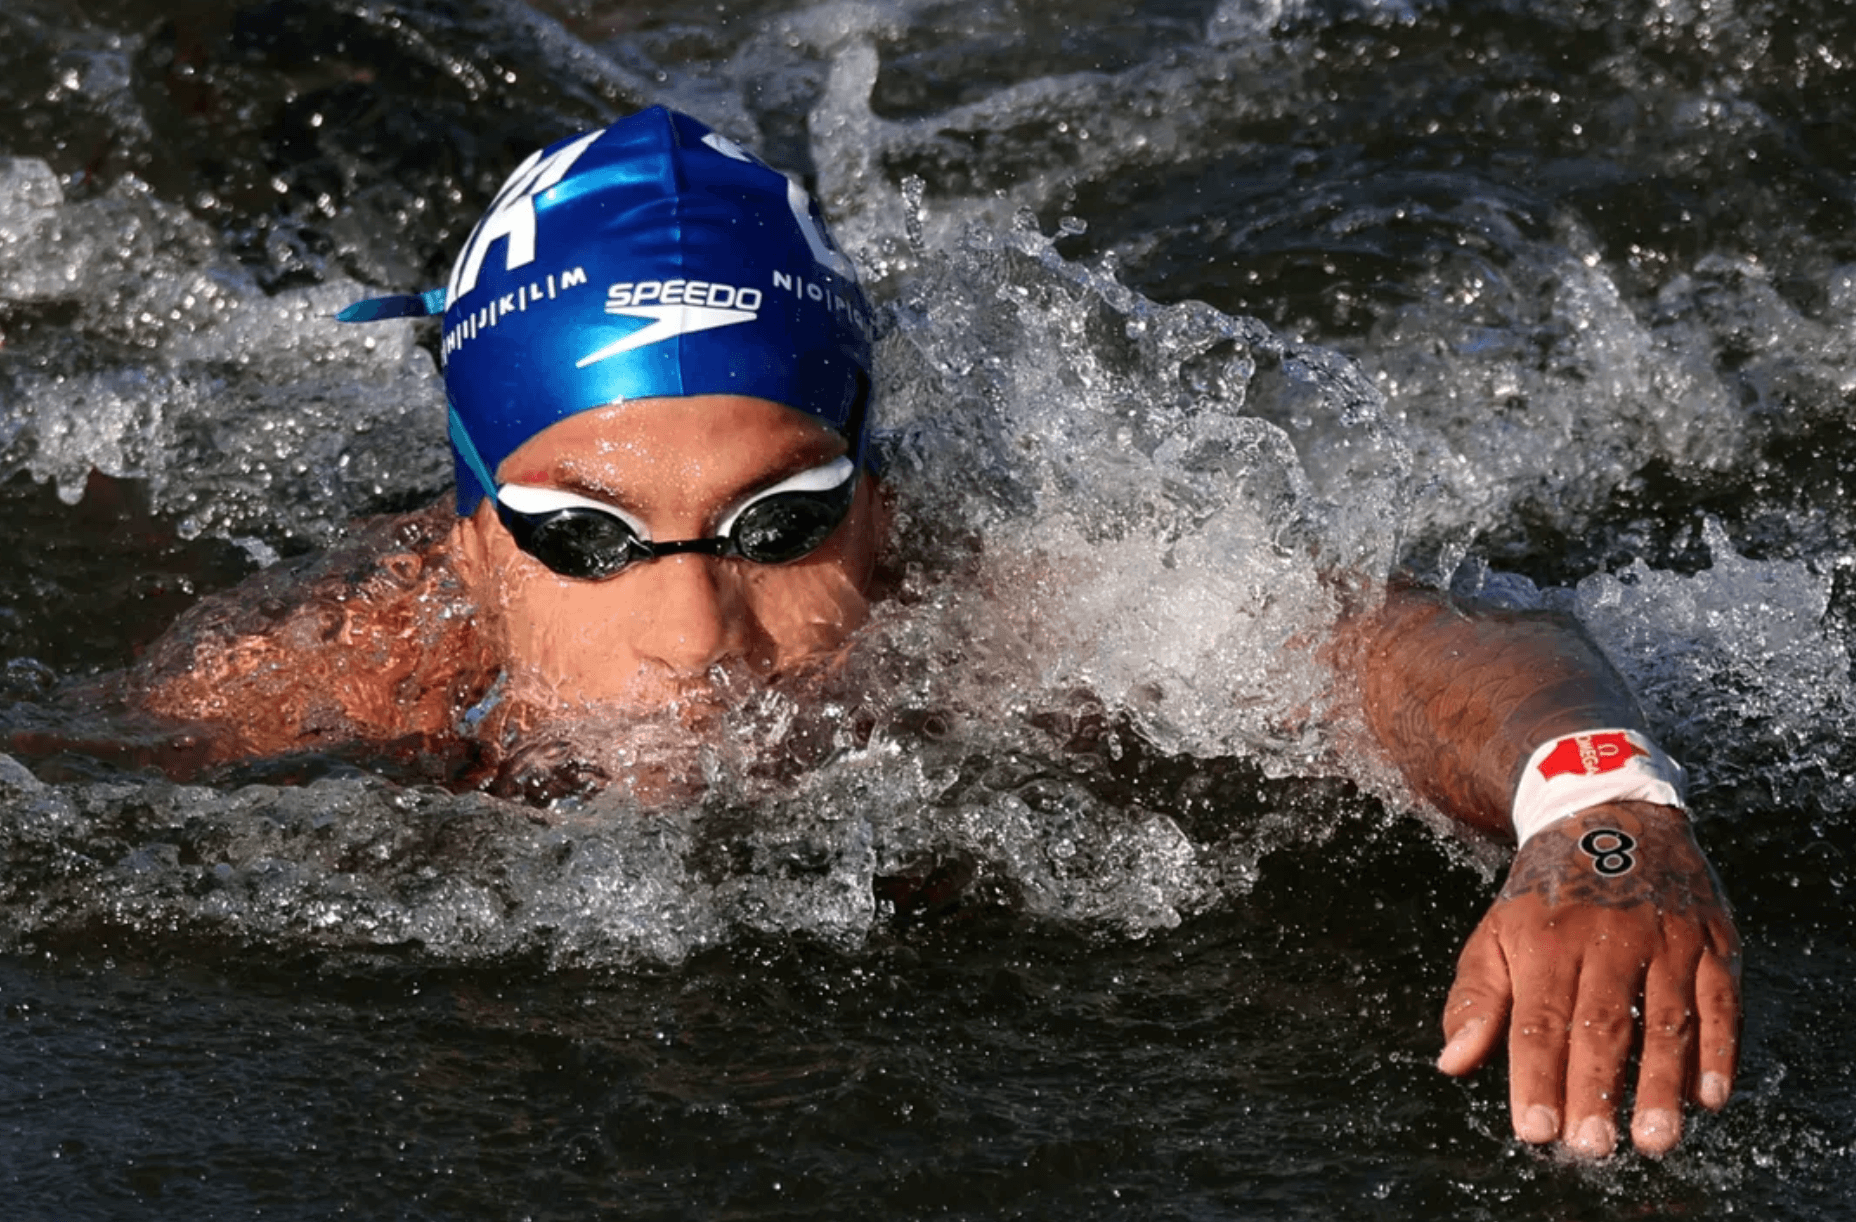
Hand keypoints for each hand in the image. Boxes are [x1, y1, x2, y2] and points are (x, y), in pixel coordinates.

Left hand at [1436, 801, 1740, 1156]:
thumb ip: (1476, 1000)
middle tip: (1592, 1149)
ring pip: (1666, 1018)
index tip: (1534, 1131)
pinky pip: (1720, 1001)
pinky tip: (1710, 1098)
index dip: (1536, 1077)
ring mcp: (1666, 938)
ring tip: (1654, 1139)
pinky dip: (1719, 1051)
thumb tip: (1452, 1063)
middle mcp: (1608, 936)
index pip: (1540, 1020)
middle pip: (1602, 1023)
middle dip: (1595, 1089)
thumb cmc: (1545, 897)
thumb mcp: (1496, 933)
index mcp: (1546, 939)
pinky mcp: (1713, 940)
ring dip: (1662, 1084)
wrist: (1609, 817)